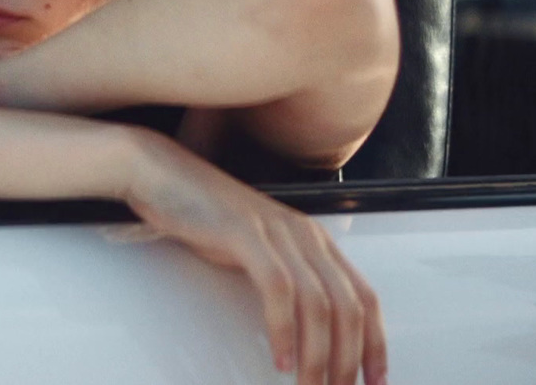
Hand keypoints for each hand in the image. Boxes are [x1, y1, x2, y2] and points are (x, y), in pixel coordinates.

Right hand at [122, 128, 386, 384]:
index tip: (376, 379)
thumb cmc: (201, 213)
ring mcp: (277, 233)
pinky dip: (283, 329)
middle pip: (348, 307)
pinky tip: (280, 359)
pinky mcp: (246, 235)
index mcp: (313, 240)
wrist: (159, 172)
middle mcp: (305, 235)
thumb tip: (298, 330)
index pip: (364, 296)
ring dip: (318, 355)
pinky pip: (278, 290)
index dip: (376, 342)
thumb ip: (283, 278)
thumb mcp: (255, 248)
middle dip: (349, 359)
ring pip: (319, 304)